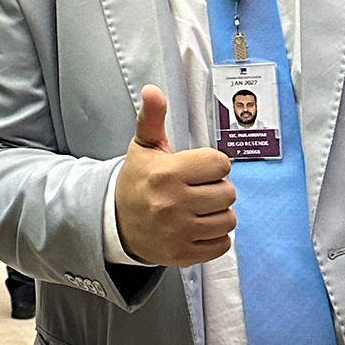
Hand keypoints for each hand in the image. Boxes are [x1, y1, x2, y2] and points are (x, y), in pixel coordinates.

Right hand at [112, 86, 236, 266]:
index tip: (198, 169)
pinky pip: (222, 244)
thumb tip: (153, 90)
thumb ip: (151, 118)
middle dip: (216, 189)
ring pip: (228, 220)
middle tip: (197, 190)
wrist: (115, 223)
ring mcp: (178, 232)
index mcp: (166, 174)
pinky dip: (214, 237)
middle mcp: (173, 204)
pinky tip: (196, 227)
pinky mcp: (183, 254)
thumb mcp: (142, 147)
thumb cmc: (136, 182)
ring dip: (218, 214)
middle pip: (228, 193)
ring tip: (197, 209)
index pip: (221, 164)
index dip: (213, 165)